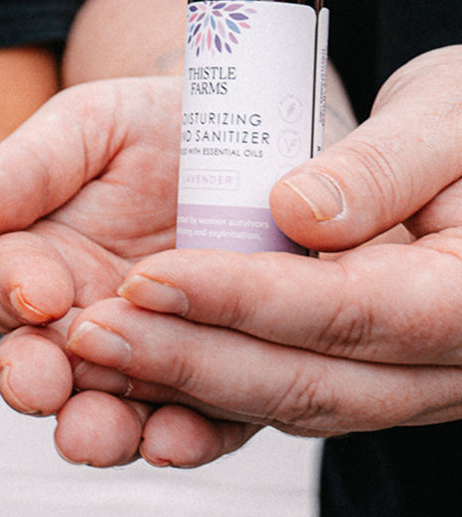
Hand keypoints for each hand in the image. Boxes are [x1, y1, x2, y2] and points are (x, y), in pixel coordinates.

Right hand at [0, 76, 259, 466]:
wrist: (251, 136)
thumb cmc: (157, 125)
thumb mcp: (90, 127)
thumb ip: (22, 169)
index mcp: (42, 260)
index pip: (6, 283)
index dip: (11, 289)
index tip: (35, 292)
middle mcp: (87, 320)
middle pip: (45, 365)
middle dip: (38, 380)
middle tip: (41, 387)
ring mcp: (155, 357)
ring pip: (115, 407)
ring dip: (102, 426)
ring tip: (97, 435)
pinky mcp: (225, 382)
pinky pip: (203, 423)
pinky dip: (188, 438)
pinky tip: (175, 441)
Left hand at [69, 45, 461, 444]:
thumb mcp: (442, 117)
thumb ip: (379, 168)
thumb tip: (299, 212)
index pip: (344, 311)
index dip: (238, 298)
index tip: (146, 277)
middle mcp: (436, 362)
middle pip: (302, 380)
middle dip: (184, 359)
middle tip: (89, 331)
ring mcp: (395, 377)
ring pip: (280, 399)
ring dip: (177, 384)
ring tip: (89, 352)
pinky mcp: (354, 368)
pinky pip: (275, 392)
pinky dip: (198, 387)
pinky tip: (127, 367)